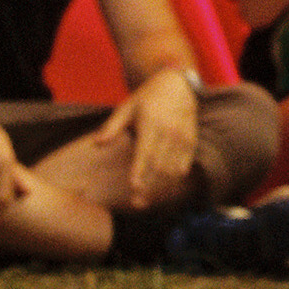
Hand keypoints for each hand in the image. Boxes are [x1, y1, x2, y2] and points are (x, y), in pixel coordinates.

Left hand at [93, 69, 201, 208]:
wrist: (177, 84)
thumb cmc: (147, 98)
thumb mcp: (127, 107)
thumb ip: (112, 127)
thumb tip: (97, 144)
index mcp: (152, 123)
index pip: (146, 152)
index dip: (140, 170)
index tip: (134, 186)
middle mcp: (170, 131)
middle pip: (160, 166)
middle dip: (149, 186)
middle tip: (136, 203)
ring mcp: (183, 137)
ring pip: (173, 169)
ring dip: (161, 188)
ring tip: (147, 201)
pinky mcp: (191, 141)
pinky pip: (183, 166)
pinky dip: (174, 180)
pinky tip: (163, 190)